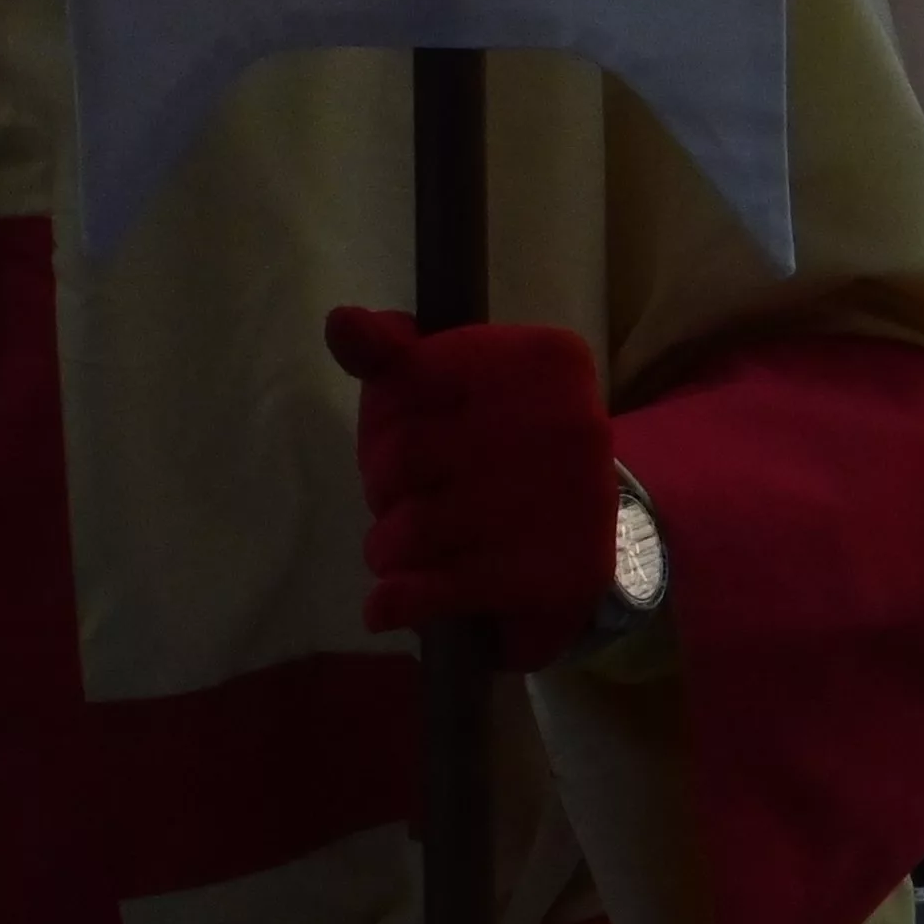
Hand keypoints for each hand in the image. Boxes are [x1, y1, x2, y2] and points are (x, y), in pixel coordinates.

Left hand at [324, 309, 620, 666]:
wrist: (581, 550)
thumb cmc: (499, 453)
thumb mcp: (454, 389)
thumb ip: (398, 354)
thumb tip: (342, 322)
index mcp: (546, 361)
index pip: (412, 376)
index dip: (390, 420)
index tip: (412, 436)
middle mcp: (567, 423)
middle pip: (404, 455)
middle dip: (384, 488)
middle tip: (405, 502)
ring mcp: (562, 502)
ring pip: (411, 528)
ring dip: (387, 548)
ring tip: (404, 550)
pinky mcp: (548, 576)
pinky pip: (430, 589)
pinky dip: (394, 601)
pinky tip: (391, 601)